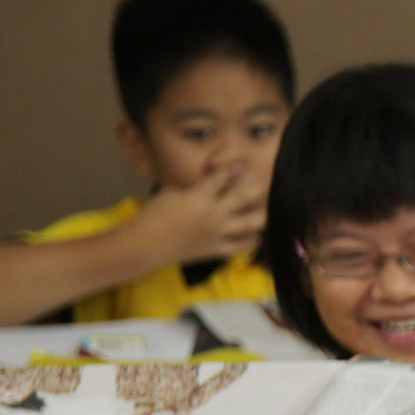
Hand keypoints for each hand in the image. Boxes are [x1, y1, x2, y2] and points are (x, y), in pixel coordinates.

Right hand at [136, 163, 266, 266]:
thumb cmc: (154, 215)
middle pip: (244, 197)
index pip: (221, 178)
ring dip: (261, 215)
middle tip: (266, 180)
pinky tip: (256, 237)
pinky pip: (241, 247)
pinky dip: (251, 242)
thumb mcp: (170, 193)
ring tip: (266, 209)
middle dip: (256, 186)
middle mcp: (215, 213)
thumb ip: (192, 189)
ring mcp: (219, 233)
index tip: (242, 164)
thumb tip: (207, 188)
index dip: (233, 169)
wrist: (147, 244)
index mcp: (200, 197)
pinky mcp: (217, 250)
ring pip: (250, 223)